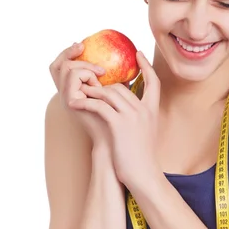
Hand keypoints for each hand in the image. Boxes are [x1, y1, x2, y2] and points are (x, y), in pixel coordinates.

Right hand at [49, 42, 111, 147]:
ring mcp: (66, 98)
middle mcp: (66, 94)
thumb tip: (124, 56)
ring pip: (65, 68)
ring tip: (101, 73)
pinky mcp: (70, 102)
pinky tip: (99, 81)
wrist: (116, 138)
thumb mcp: (115, 93)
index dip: (67, 54)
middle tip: (82, 46)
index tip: (82, 45)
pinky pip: (73, 76)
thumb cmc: (119, 118)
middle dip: (69, 52)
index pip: (60, 67)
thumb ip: (111, 78)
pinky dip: (86, 74)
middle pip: (56, 66)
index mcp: (74, 91)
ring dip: (84, 66)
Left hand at [68, 51, 160, 188]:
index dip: (147, 67)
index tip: (139, 54)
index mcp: (152, 111)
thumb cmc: (141, 158)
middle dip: (103, 86)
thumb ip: (139, 119)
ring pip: (108, 93)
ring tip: (79, 95)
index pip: (153, 82)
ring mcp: (132, 116)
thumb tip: (127, 110)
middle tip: (89, 87)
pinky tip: (75, 104)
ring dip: (91, 93)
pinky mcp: (118, 125)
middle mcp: (144, 110)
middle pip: (121, 86)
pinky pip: (99, 106)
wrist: (143, 174)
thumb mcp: (145, 134)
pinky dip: (85, 103)